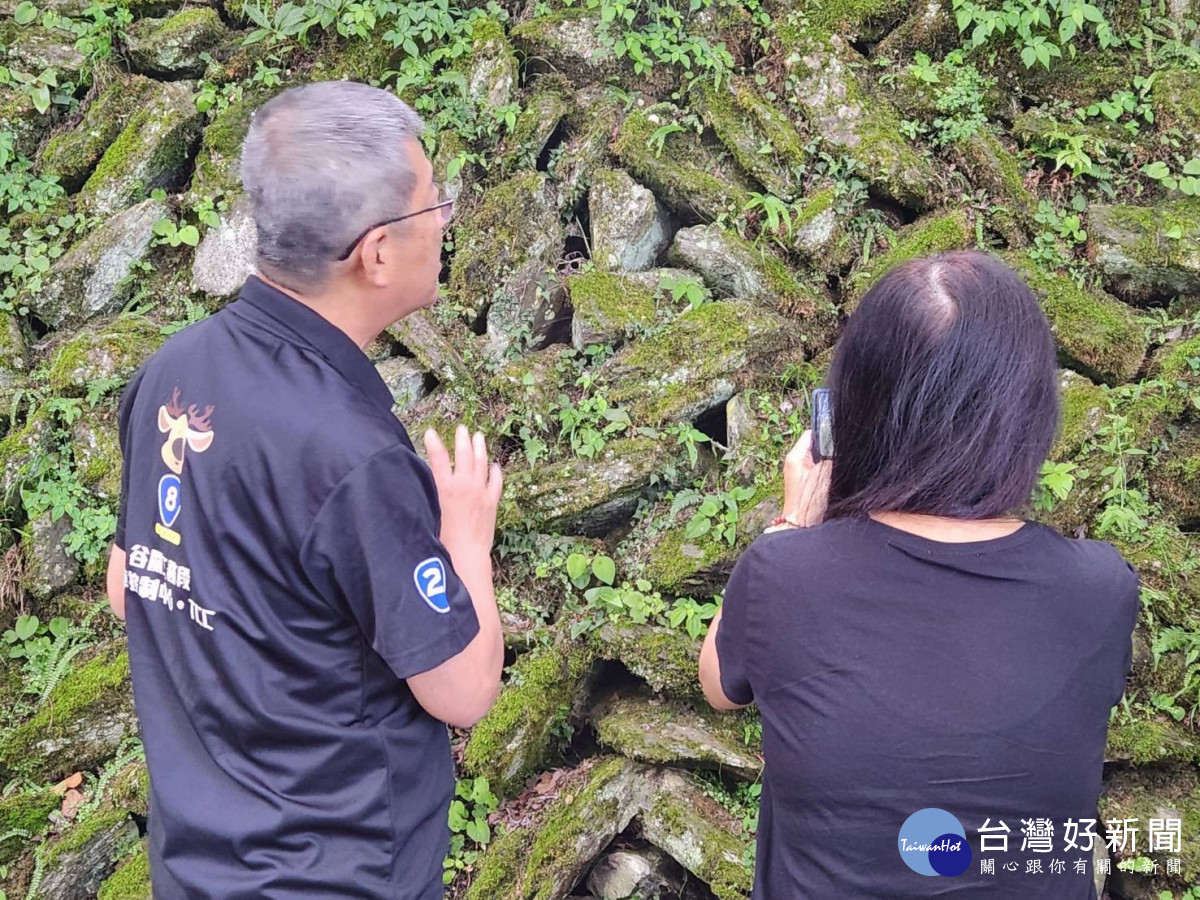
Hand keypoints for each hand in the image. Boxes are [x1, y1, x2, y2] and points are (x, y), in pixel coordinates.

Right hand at [424, 425, 502, 553]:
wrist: (466, 555)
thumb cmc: (442, 541)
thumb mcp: (429, 514)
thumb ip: (429, 497)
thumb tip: (426, 485)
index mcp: (444, 488)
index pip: (438, 458)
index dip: (434, 443)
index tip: (431, 432)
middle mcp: (463, 485)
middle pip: (463, 455)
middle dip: (462, 439)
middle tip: (462, 428)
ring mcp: (480, 492)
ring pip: (481, 463)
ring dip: (480, 448)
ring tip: (478, 436)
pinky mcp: (492, 502)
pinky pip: (496, 481)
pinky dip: (495, 471)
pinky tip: (495, 465)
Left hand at [782, 429, 831, 526]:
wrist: (800, 525)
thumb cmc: (809, 502)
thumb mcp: (824, 475)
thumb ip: (830, 456)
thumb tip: (838, 444)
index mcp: (794, 457)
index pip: (811, 434)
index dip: (826, 435)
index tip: (838, 440)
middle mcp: (793, 462)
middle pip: (814, 446)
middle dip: (827, 449)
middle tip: (839, 456)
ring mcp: (797, 472)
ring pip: (816, 458)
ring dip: (827, 461)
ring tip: (834, 469)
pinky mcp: (802, 482)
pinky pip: (815, 469)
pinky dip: (824, 471)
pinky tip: (830, 479)